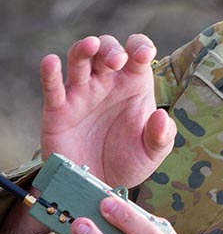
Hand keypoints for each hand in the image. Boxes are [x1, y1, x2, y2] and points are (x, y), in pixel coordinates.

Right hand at [39, 34, 175, 187]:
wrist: (100, 187)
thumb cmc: (130, 161)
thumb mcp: (154, 151)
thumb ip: (162, 135)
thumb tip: (161, 117)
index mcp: (134, 83)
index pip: (137, 53)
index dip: (140, 47)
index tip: (144, 55)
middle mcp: (108, 82)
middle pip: (107, 50)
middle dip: (111, 49)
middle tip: (117, 61)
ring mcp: (82, 93)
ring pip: (79, 59)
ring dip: (84, 50)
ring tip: (91, 46)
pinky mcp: (59, 110)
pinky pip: (52, 87)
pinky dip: (50, 73)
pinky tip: (50, 62)